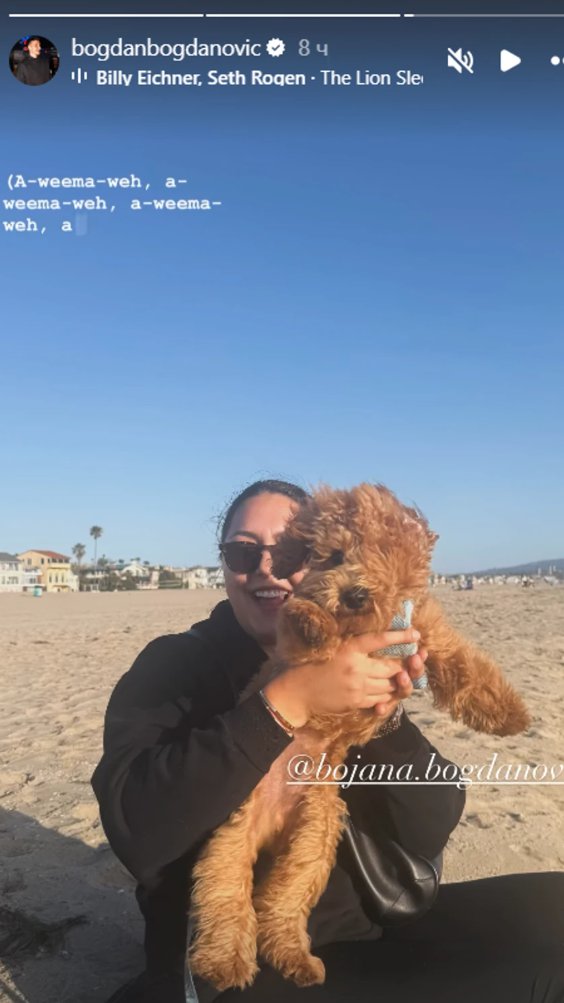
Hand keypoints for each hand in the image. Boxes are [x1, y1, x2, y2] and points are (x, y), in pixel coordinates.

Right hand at [263, 629, 421, 726]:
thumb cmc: (314, 665)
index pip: (381, 640)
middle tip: (414, 659)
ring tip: (401, 676)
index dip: (401, 636)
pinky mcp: (357, 702)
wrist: (299, 692)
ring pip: (390, 684)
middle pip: (391, 666)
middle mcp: (357, 667)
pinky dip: (388, 694)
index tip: (416, 634)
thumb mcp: (335, 648)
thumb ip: (356, 646)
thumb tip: (379, 641)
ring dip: (398, 681)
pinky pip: (381, 699)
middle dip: (405, 664)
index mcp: (350, 649)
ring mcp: (358, 686)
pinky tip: (388, 690)